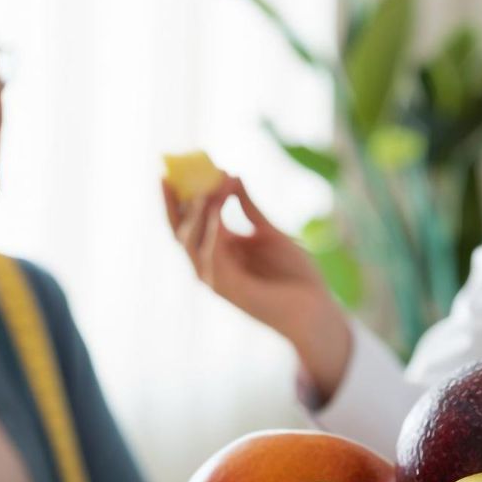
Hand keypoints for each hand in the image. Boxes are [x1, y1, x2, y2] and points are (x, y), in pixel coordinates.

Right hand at [163, 176, 351, 400]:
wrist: (316, 308)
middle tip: (177, 175)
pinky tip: (217, 209)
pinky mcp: (229, 289)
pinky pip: (213, 256)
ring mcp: (217, 279)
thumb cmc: (294, 274)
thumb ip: (248, 207)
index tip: (166, 173)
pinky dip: (213, 231)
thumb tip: (231, 175)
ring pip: (192, 243)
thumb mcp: (269, 231)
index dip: (173, 201)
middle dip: (177, 204)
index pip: (185, 225)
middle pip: (180, 233)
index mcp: (217, 253)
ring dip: (198, 213)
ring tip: (208, 188)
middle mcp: (210, 267)